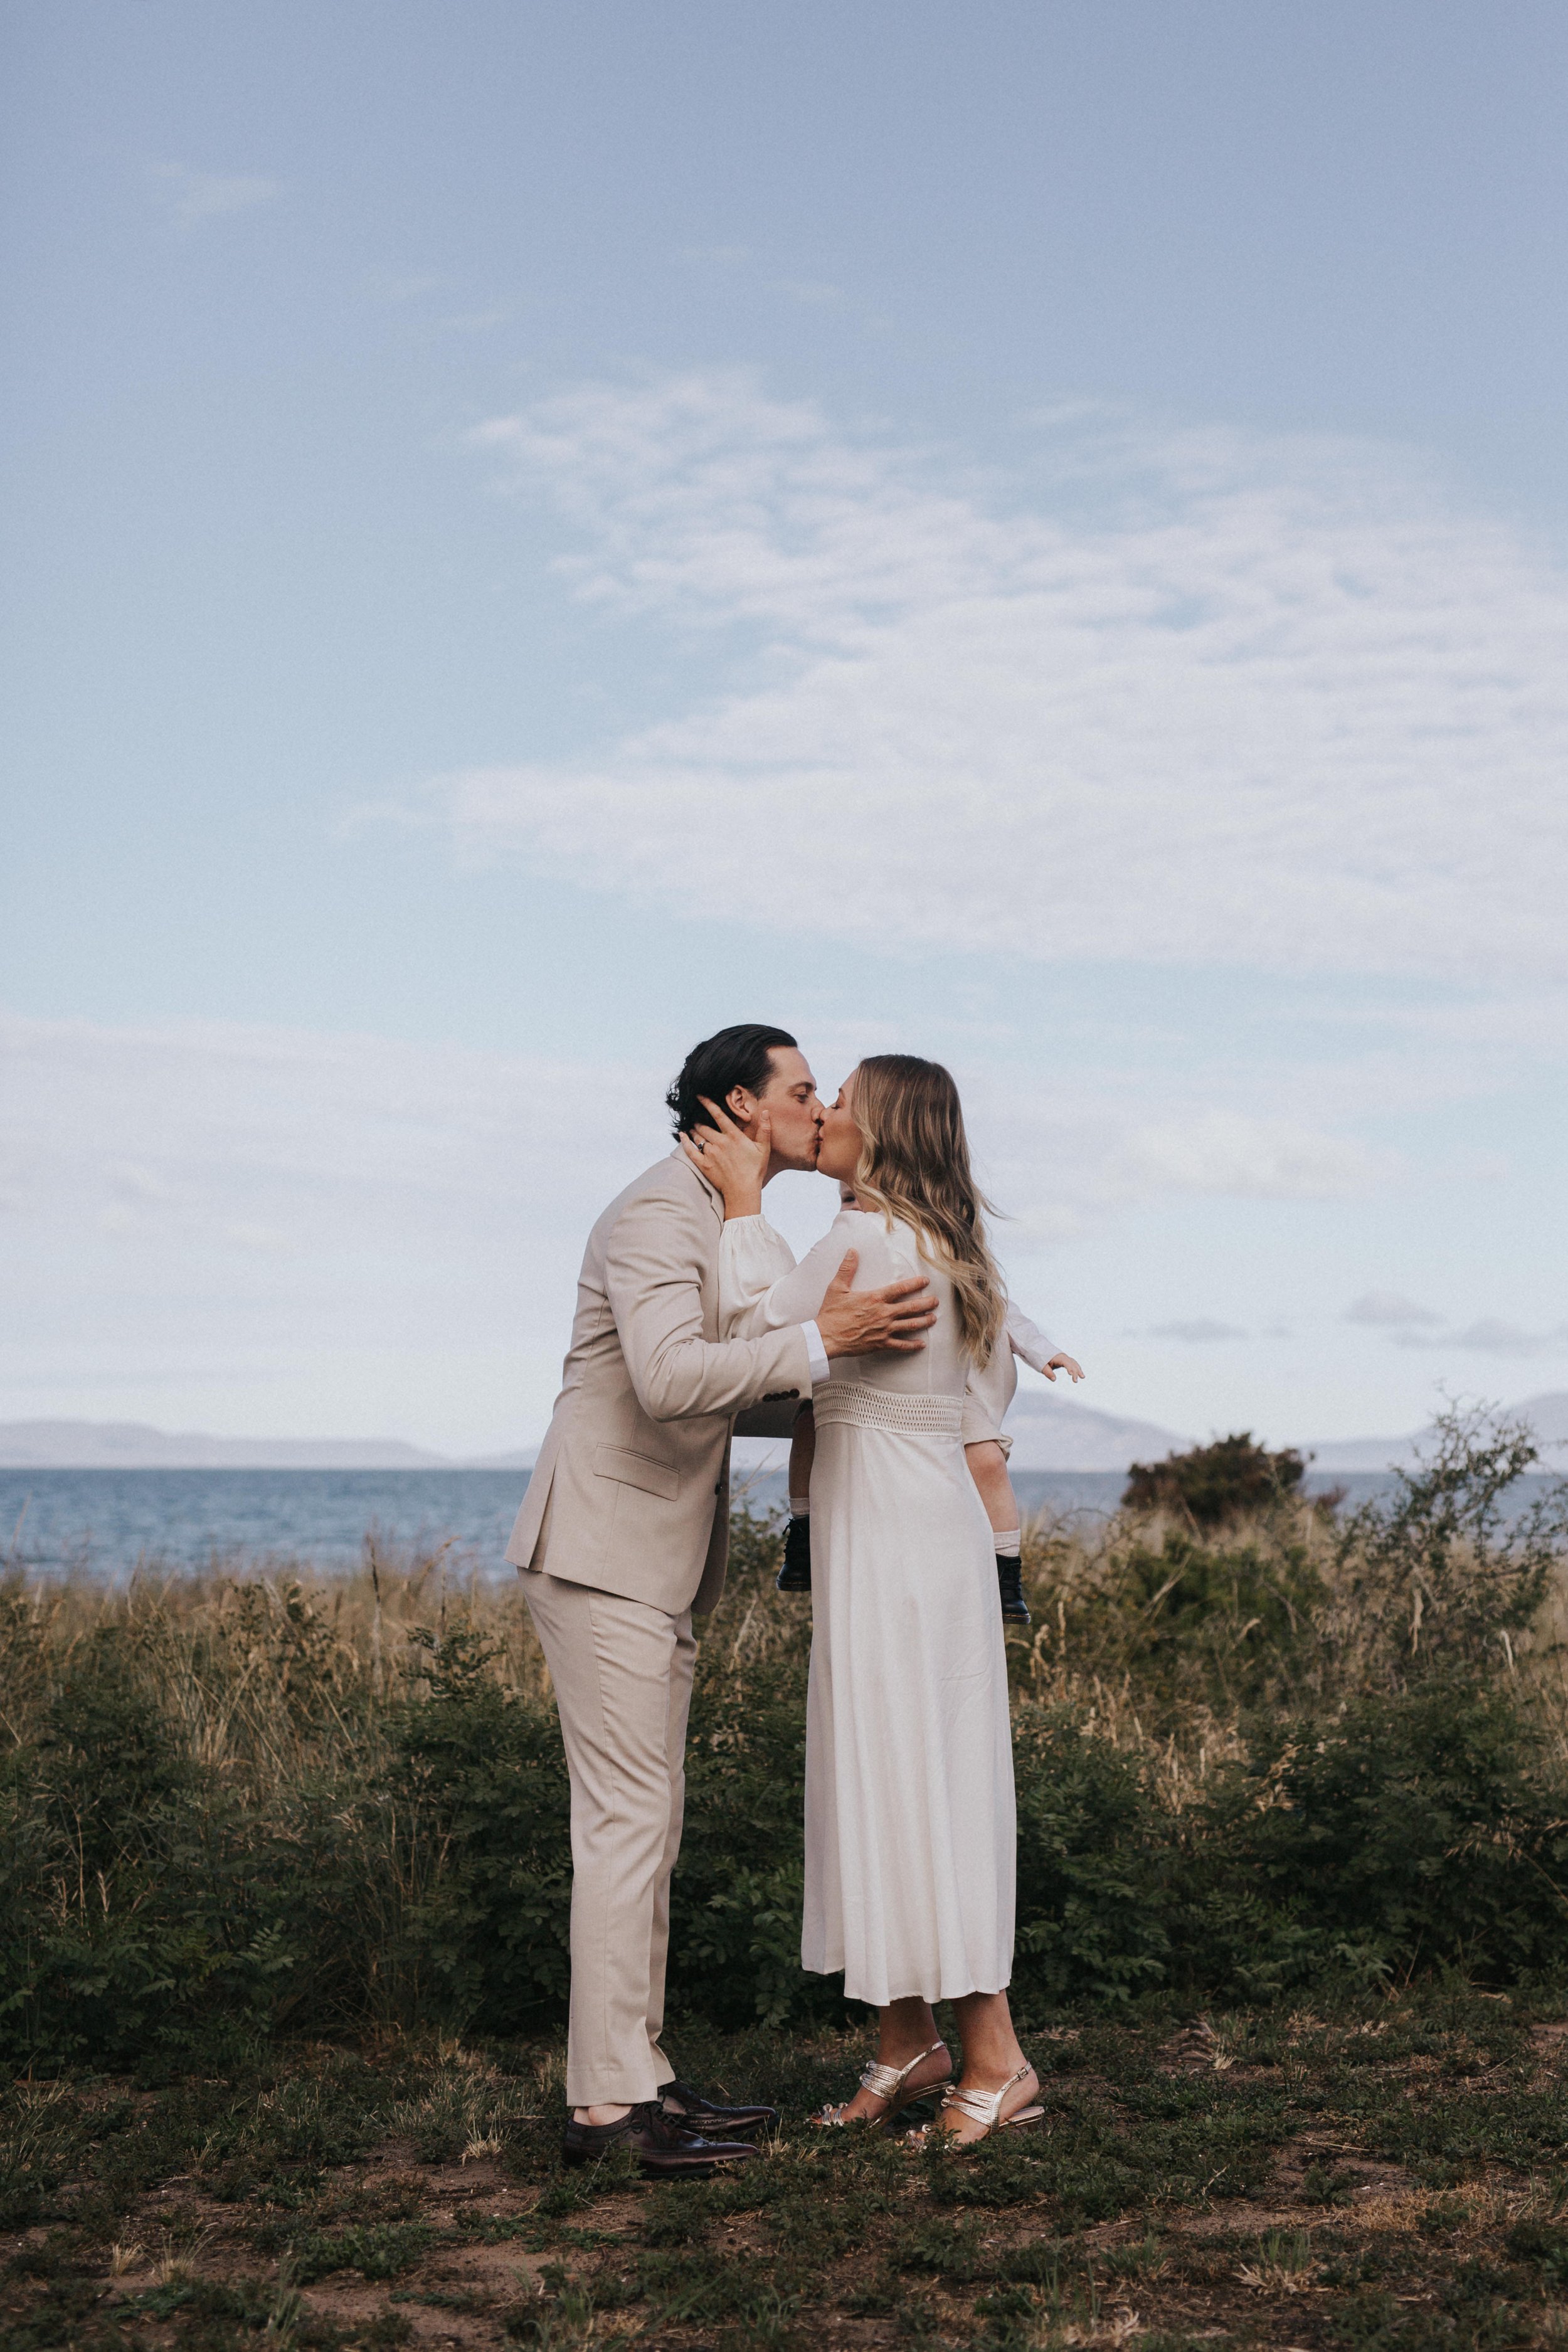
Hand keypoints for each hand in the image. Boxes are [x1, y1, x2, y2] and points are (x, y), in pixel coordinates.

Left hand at [679, 1097, 769, 1218]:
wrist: (743, 1191)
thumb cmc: (755, 1170)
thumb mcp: (763, 1149)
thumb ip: (764, 1129)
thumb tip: (765, 1112)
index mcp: (733, 1136)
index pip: (718, 1115)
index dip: (708, 1103)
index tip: (699, 1096)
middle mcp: (720, 1142)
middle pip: (704, 1126)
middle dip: (699, 1120)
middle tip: (697, 1119)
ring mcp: (710, 1153)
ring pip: (697, 1136)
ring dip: (694, 1130)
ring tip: (693, 1128)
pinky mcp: (704, 1164)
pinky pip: (690, 1150)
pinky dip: (684, 1142)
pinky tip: (681, 1136)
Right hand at [815, 1249, 937, 1357]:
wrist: (826, 1338)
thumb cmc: (831, 1313)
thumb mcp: (837, 1287)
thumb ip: (847, 1269)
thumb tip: (852, 1251)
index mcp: (875, 1298)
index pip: (900, 1289)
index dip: (915, 1284)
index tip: (925, 1281)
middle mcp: (883, 1313)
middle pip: (911, 1307)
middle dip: (926, 1303)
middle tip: (936, 1301)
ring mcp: (884, 1330)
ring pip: (910, 1325)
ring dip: (924, 1321)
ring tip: (933, 1319)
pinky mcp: (881, 1343)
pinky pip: (901, 1345)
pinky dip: (913, 1345)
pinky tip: (922, 1344)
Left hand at [1041, 1351, 1083, 1383]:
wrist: (1039, 1349)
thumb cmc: (1040, 1357)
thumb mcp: (1042, 1366)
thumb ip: (1048, 1372)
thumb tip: (1054, 1379)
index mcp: (1058, 1357)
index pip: (1066, 1363)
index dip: (1069, 1368)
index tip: (1071, 1374)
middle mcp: (1063, 1357)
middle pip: (1072, 1363)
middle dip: (1076, 1371)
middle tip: (1075, 1381)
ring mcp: (1064, 1358)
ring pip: (1074, 1363)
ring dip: (1078, 1369)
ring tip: (1082, 1377)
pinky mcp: (1064, 1360)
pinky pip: (1072, 1363)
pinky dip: (1076, 1367)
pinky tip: (1079, 1373)